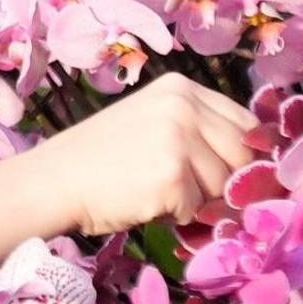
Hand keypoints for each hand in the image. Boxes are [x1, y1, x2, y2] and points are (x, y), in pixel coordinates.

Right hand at [21, 74, 257, 236]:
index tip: (225, 173)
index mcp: (181, 88)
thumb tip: (252, 163)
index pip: (246, 124)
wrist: (50, 182)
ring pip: (223, 184)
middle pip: (243, 153)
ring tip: (154, 191)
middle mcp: (184, 106)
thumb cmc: (97, 159)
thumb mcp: (150, 123)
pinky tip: (143, 202)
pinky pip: (197, 207)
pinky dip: (174, 214)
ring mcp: (178, 139)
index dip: (241, 154)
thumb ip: (196, 128)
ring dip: (196, 199)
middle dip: (224, 179)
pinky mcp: (171, 175)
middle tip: (188, 189)